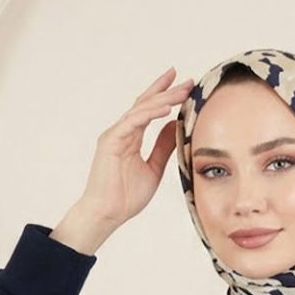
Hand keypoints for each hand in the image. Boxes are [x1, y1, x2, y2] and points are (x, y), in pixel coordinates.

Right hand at [77, 66, 194, 227]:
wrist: (108, 214)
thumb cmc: (126, 196)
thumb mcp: (154, 168)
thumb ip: (162, 146)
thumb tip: (175, 126)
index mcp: (131, 137)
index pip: (149, 110)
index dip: (165, 95)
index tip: (182, 84)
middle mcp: (122, 131)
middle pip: (146, 104)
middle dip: (167, 90)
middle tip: (186, 80)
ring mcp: (115, 134)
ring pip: (141, 109)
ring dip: (162, 99)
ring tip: (181, 91)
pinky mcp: (111, 141)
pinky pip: (132, 122)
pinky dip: (149, 114)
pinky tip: (166, 109)